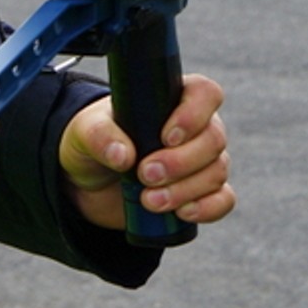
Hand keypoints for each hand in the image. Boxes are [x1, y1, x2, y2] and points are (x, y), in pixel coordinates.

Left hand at [57, 73, 232, 227]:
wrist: (90, 183)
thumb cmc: (94, 143)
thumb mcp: (84, 132)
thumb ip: (99, 135)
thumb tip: (123, 155)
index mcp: (172, 100)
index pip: (205, 94)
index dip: (193, 114)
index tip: (166, 137)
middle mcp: (195, 128)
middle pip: (213, 139)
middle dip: (181, 162)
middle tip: (145, 174)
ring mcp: (201, 162)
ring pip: (216, 171)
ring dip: (185, 189)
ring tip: (149, 200)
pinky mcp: (200, 193)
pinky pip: (223, 199)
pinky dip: (207, 208)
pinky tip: (182, 213)